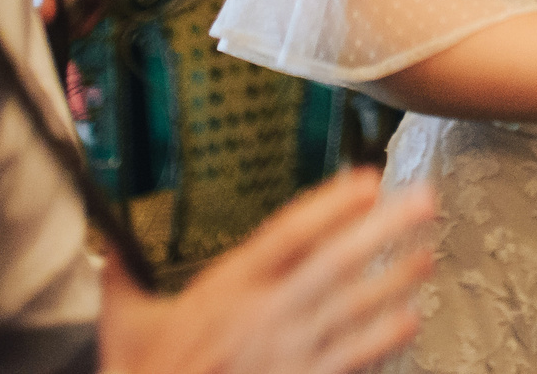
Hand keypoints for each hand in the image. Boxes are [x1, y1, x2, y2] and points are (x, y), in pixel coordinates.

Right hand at [101, 169, 435, 373]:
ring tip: (428, 255)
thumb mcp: (124, 324)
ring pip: (352, 311)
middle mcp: (265, 317)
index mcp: (225, 290)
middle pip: (334, 264)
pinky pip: (350, 361)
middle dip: (383, 230)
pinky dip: (382, 341)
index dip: (330, 204)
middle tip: (424, 202)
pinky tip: (410, 321)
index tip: (365, 180)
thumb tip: (108, 241)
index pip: (287, 235)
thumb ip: (122, 276)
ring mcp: (288, 356)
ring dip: (394, 281)